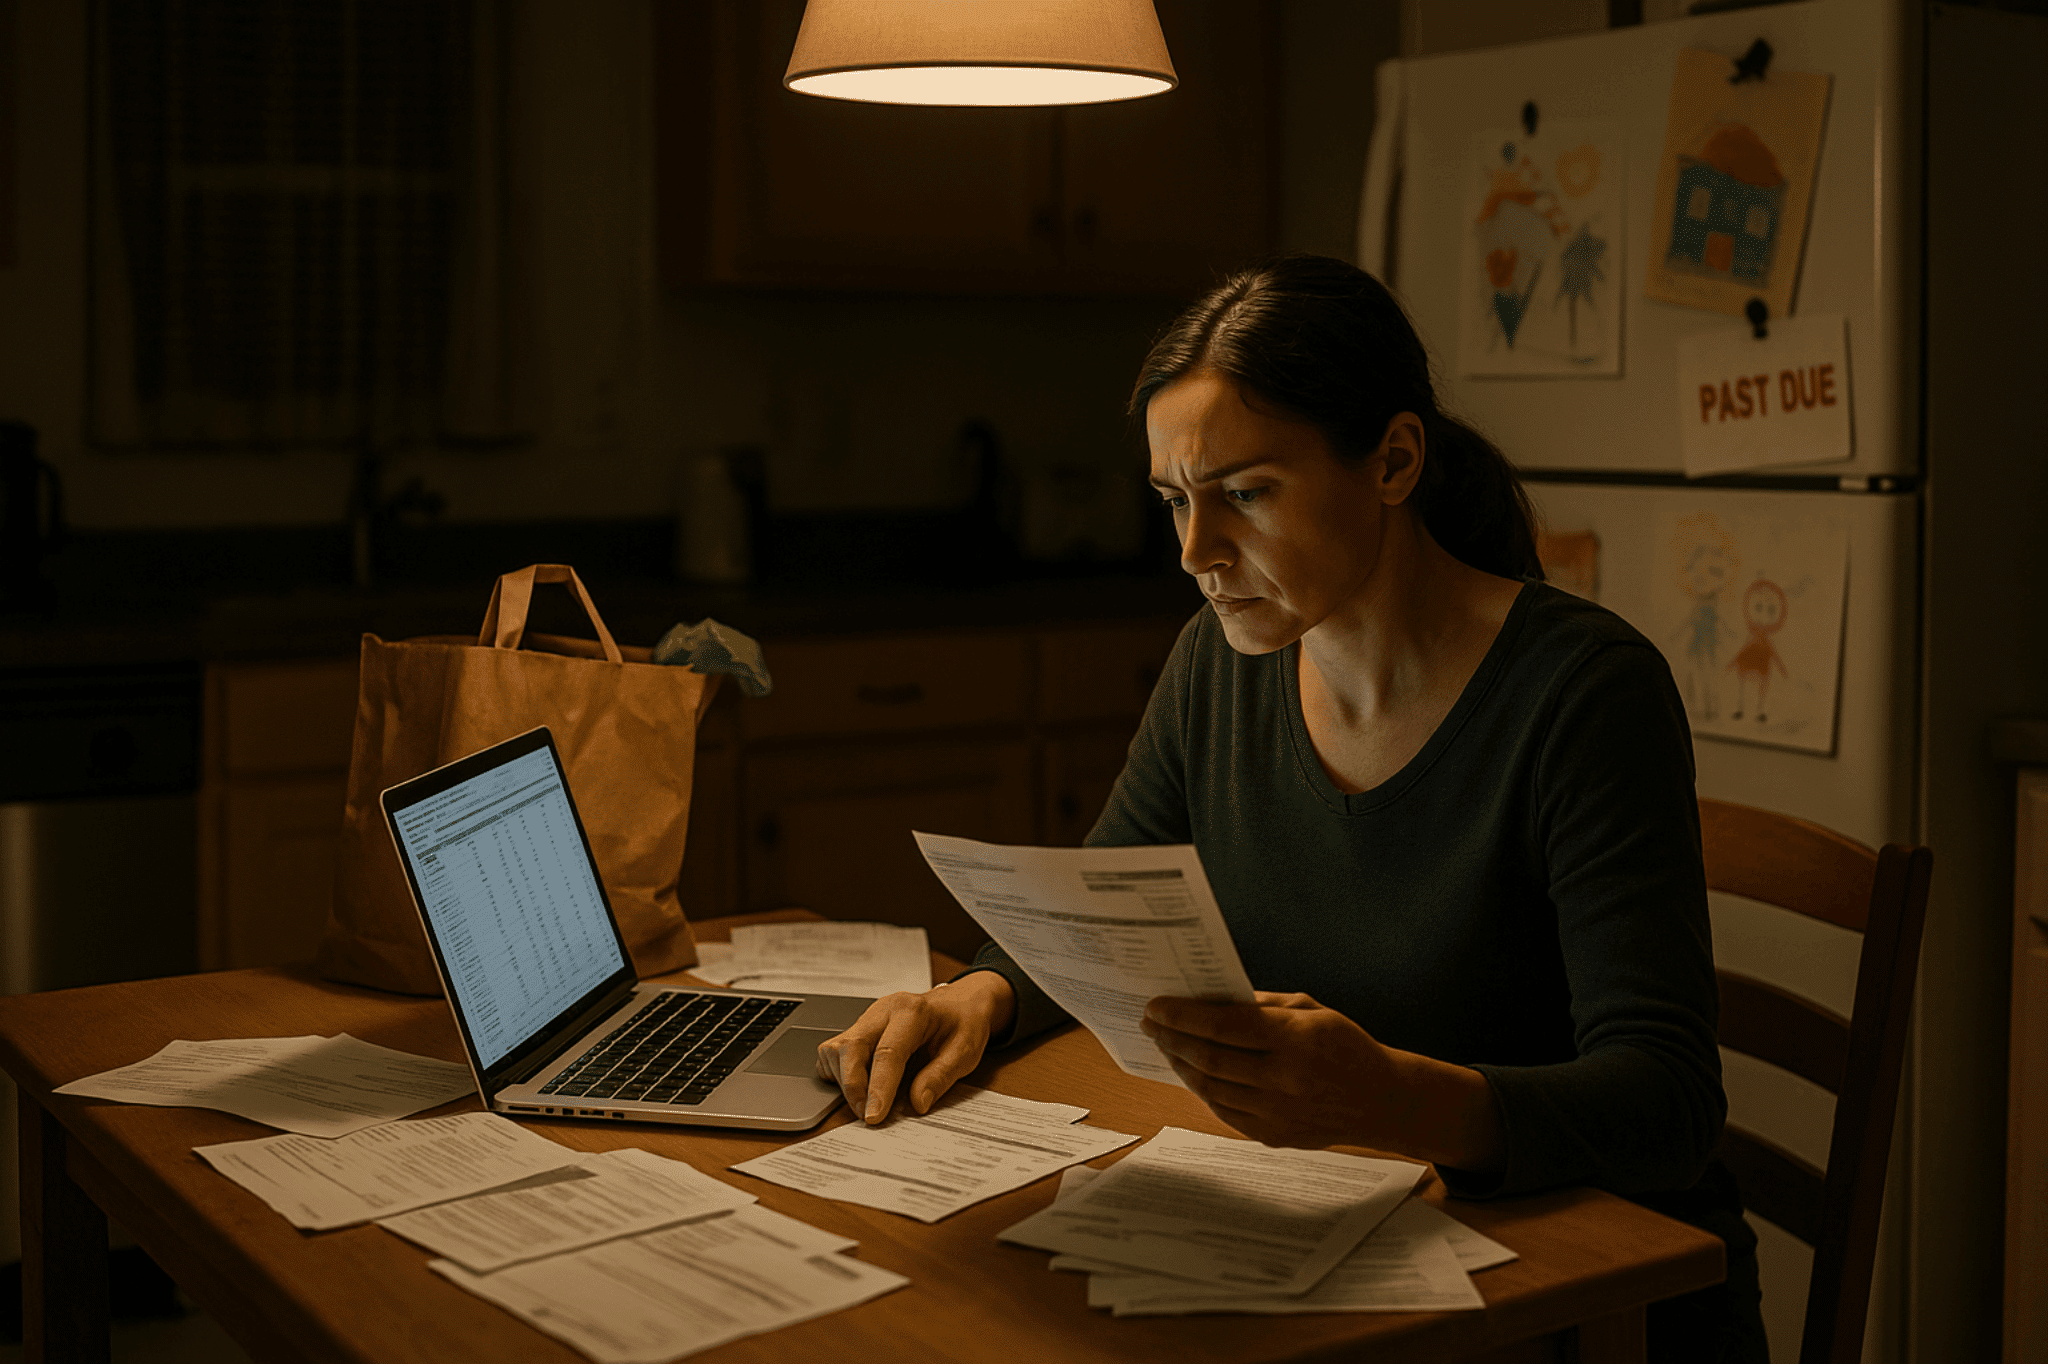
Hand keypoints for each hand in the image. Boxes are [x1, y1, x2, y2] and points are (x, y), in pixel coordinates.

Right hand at [815, 971, 1015, 1123]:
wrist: (959, 1003)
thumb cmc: (963, 1023)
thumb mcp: (966, 1050)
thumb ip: (940, 1076)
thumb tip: (917, 1103)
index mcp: (912, 1011)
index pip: (887, 1051)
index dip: (879, 1087)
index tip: (874, 1116)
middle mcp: (883, 1010)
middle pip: (850, 1047)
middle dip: (852, 1086)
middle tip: (866, 1115)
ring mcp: (867, 1018)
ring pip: (836, 1049)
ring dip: (844, 1080)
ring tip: (866, 1101)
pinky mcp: (858, 1029)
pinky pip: (834, 1052)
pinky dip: (839, 1073)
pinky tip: (860, 1085)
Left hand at [1141, 991, 1504, 1170]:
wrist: (1381, 1101)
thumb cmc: (1345, 1047)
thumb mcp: (1312, 1011)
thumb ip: (1263, 1006)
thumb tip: (1212, 1000)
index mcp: (1295, 1040)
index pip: (1224, 1026)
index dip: (1183, 1016)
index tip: (1156, 1006)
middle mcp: (1284, 1079)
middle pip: (1210, 1059)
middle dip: (1172, 1038)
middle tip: (1151, 1023)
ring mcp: (1277, 1112)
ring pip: (1210, 1088)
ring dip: (1181, 1064)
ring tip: (1166, 1045)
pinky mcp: (1273, 1135)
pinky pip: (1224, 1111)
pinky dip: (1202, 1090)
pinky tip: (1192, 1072)